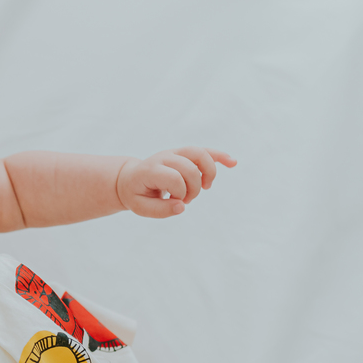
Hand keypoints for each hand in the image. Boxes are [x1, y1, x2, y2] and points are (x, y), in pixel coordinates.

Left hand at [116, 147, 235, 217]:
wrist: (130, 179)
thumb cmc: (137, 194)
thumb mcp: (141, 208)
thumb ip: (161, 210)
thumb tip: (182, 207)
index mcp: (150, 169)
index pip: (174, 178)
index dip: (179, 193)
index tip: (174, 201)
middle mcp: (163, 157)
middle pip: (189, 168)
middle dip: (193, 188)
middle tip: (186, 200)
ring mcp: (174, 153)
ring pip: (200, 154)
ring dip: (208, 173)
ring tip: (206, 187)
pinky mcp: (183, 154)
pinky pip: (204, 151)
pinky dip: (219, 156)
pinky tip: (233, 162)